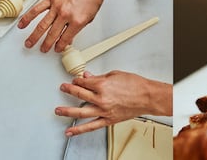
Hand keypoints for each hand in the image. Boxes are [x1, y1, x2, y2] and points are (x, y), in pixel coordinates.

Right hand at [17, 0, 105, 52]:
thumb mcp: (91, 15)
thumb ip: (79, 27)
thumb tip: (70, 36)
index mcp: (77, 21)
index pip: (65, 39)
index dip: (60, 46)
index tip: (57, 49)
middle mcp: (66, 15)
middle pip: (52, 34)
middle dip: (46, 45)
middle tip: (43, 50)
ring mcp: (57, 7)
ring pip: (42, 25)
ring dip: (34, 36)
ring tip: (29, 44)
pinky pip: (36, 10)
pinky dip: (27, 18)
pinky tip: (22, 25)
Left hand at [55, 71, 171, 136]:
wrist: (147, 97)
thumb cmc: (136, 85)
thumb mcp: (116, 74)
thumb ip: (100, 77)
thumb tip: (89, 76)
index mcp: (102, 85)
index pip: (84, 81)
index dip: (78, 79)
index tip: (76, 79)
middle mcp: (101, 98)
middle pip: (79, 94)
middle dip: (69, 90)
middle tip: (63, 88)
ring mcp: (103, 110)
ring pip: (80, 112)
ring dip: (67, 111)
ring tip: (58, 110)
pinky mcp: (108, 120)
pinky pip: (91, 126)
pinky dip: (79, 130)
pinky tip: (70, 131)